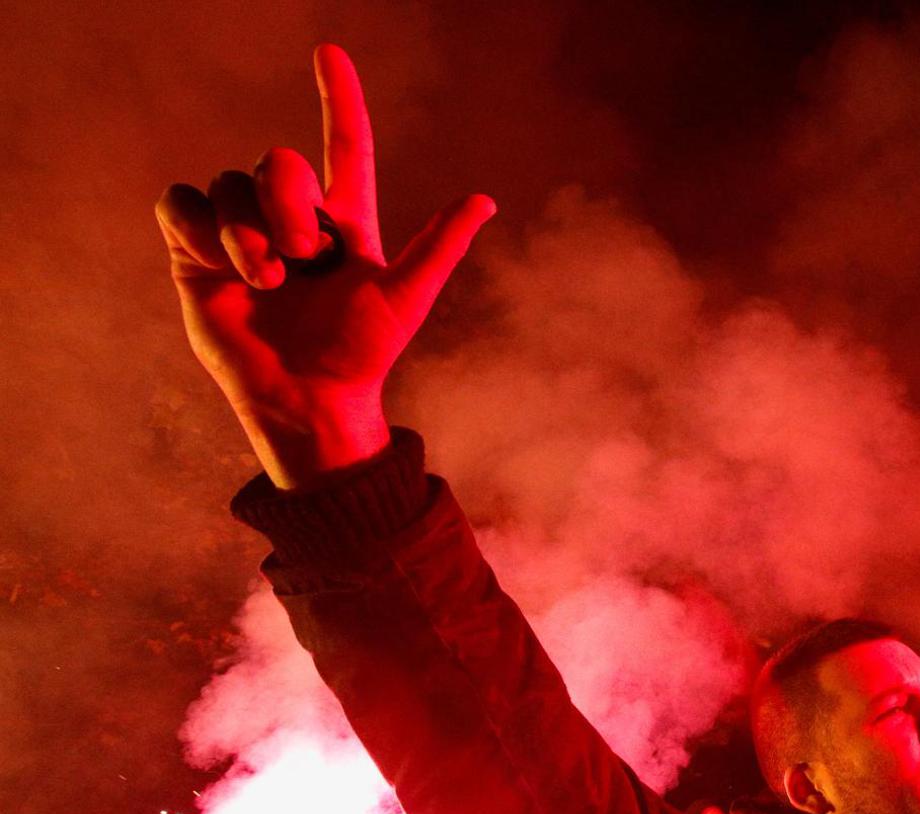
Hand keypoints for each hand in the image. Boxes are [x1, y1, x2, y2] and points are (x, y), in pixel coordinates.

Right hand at [156, 44, 494, 488]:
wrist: (309, 398)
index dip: (338, 98)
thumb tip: (484, 200)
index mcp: (343, 220)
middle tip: (302, 259)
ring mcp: (241, 233)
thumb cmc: (361, 354)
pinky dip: (198, 228)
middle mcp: (292, 218)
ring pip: (226, 184)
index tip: (329, 53)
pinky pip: (178, 204)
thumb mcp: (405, 297)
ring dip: (247, 234)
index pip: (343, 144)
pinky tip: (224, 267)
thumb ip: (439, 245)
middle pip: (274, 163)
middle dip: (287, 205)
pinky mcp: (196, 255)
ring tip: (269, 281)